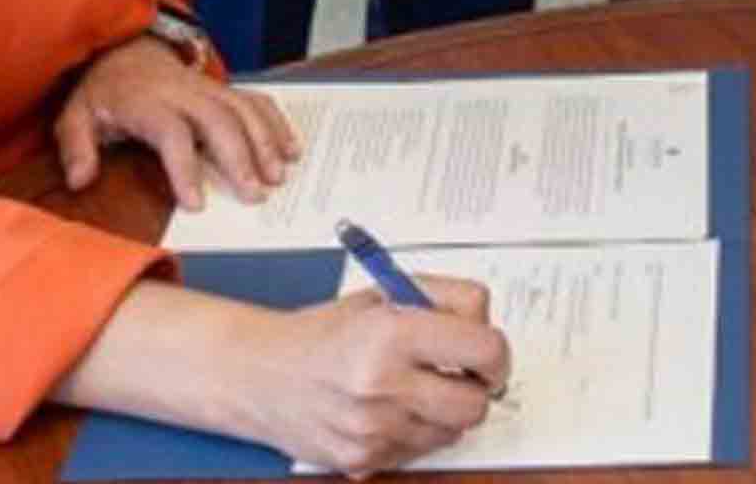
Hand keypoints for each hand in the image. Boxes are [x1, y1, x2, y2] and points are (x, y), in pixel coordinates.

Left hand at [53, 31, 301, 209]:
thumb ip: (76, 148)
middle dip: (241, 158)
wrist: (125, 50)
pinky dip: (277, 122)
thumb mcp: (75, 117)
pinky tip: (291, 148)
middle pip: (219, 121)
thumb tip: (80, 180)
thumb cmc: (103, 93)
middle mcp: (183, 92)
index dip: (185, 169)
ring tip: (278, 176)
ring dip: (265, 142)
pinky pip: (256, 100)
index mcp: (146, 102)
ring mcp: (208, 88)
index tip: (196, 204)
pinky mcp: (224, 89)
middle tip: (255, 194)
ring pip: (244, 110)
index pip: (171, 133)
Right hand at [246, 279, 509, 474]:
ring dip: (444, 412)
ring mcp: (372, 430)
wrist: (260, 374)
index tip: (489, 353)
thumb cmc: (326, 332)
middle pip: (476, 405)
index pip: (485, 351)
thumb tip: (487, 328)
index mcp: (393, 334)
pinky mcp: (362, 461)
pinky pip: (420, 451)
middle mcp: (382, 386)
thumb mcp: (386, 294)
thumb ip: (446, 301)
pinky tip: (389, 409)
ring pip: (452, 432)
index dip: (495, 353)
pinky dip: (416, 431)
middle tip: (459, 373)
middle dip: (476, 388)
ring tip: (414, 387)